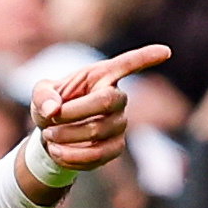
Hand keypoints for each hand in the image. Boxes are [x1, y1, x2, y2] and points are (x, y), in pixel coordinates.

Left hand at [27, 46, 169, 184]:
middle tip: (49, 120)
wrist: (52, 136)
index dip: (146, 57)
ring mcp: (120, 124)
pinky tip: (57, 151)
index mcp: (101, 76)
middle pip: (107, 101)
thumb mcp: (41, 94)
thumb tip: (53, 110)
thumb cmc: (51, 106)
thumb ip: (43, 96)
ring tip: (48, 136)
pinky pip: (97, 155)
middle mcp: (117, 98)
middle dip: (72, 113)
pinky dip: (71, 156)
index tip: (166, 51)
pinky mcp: (115, 148)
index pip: (128, 64)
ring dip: (66, 136)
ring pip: (98, 131)